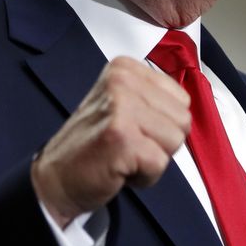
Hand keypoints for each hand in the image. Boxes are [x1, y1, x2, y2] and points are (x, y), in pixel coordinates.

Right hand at [30, 57, 190, 227]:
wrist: (57, 177)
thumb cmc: (94, 144)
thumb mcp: (123, 104)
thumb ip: (154, 99)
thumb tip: (188, 109)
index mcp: (125, 68)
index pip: (181, 99)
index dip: (163, 123)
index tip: (132, 128)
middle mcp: (122, 80)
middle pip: (182, 119)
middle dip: (161, 142)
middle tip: (129, 145)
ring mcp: (121, 107)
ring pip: (175, 140)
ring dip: (153, 158)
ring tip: (125, 155)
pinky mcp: (121, 137)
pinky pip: (160, 163)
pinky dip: (145, 176)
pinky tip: (120, 169)